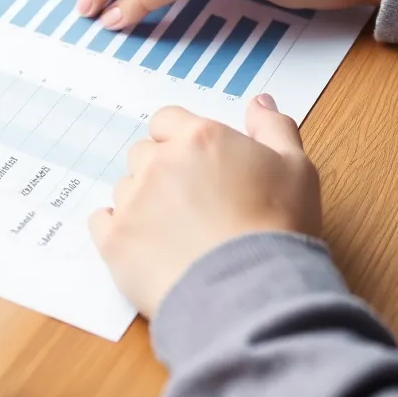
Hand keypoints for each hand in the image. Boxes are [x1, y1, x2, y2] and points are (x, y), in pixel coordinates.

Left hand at [89, 96, 320, 317]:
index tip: (198, 165)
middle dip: (163, 171)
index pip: (167, 120)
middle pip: (144, 153)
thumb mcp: (296, 169)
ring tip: (177, 232)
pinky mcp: (114, 241)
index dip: (181, 140)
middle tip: (193, 202)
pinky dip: (117, 229)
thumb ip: (273, 128)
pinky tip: (145, 245)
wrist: (253, 294)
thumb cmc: (278, 230)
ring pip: (125, 188)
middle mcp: (158, 163)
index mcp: (198, 138)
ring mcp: (132, 201)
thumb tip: (258, 102)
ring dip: (143, 202)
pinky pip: (101, 221)